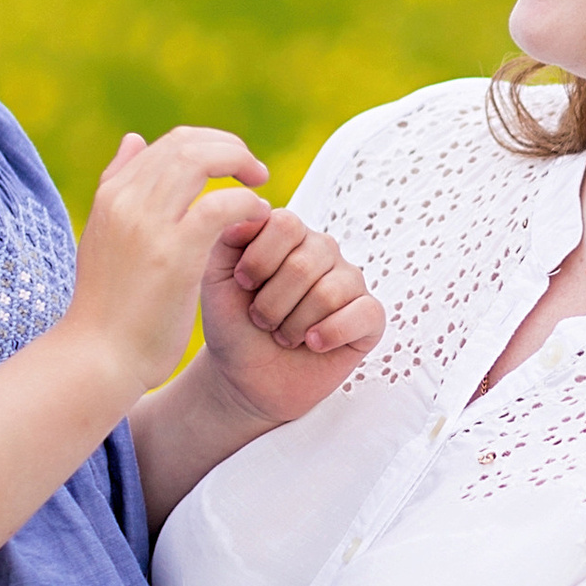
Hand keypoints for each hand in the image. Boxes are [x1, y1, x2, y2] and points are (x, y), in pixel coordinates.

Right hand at [67, 126, 271, 398]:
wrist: (99, 357)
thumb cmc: (109, 307)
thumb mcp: (104, 237)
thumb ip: (118, 185)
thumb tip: (134, 138)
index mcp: (111, 196)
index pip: (166, 144)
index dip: (208, 146)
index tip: (232, 166)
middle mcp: (126, 201)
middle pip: (186, 143)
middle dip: (230, 148)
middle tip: (255, 171)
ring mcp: (148, 225)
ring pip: (202, 160)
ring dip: (240, 165)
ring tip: (260, 187)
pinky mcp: (175, 254)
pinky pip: (220, 205)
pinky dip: (246, 203)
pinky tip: (257, 217)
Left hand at [195, 204, 383, 429]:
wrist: (244, 377)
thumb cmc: (232, 324)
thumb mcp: (215, 278)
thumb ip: (227, 237)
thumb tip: (257, 208)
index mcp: (289, 235)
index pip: (286, 224)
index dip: (259, 260)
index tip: (243, 285)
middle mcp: (324, 251)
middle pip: (305, 263)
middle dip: (272, 303)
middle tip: (261, 320)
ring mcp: (350, 282)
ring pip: (329, 293)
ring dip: (294, 325)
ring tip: (283, 335)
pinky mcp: (370, 317)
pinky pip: (364, 313)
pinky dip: (331, 333)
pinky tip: (312, 344)